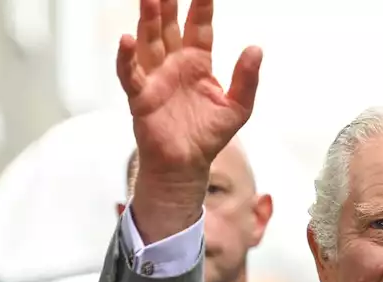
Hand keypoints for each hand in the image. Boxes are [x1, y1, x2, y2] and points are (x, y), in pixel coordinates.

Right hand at [117, 0, 261, 240]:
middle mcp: (174, 65)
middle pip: (168, 27)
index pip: (199, 27)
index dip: (201, 6)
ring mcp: (155, 78)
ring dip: (148, 20)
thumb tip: (256, 49)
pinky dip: (126, 58)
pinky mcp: (140, 96)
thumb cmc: (208, 136)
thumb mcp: (238, 107)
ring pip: (149, 42)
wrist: (187, 165)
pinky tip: (126, 39)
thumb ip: (247, 79)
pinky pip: (130, 74)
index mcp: (198, 63)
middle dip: (167, 4)